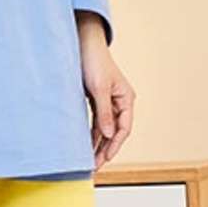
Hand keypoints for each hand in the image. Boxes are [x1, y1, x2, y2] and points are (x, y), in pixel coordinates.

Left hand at [76, 12, 135, 168]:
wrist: (81, 41)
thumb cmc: (92, 60)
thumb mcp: (98, 88)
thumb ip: (104, 112)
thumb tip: (110, 135)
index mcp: (126, 98)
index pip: (124, 128)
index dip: (115, 145)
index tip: (105, 159)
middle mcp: (119, 100)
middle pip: (114, 130)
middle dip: (105, 148)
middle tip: (95, 165)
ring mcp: (107, 100)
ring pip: (104, 127)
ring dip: (98, 143)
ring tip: (90, 159)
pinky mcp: (95, 98)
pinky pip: (96, 120)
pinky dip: (91, 132)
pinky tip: (85, 143)